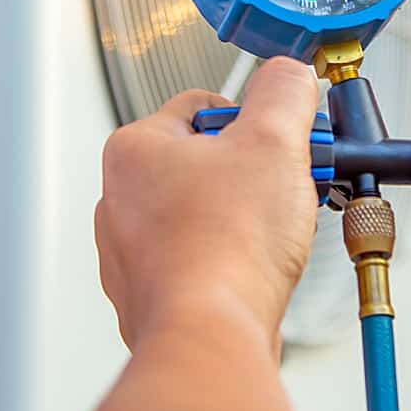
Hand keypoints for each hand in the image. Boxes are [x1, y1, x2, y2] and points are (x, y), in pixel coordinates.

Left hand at [94, 57, 320, 356]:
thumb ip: (284, 92)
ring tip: (273, 235)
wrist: (210, 336)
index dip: (254, 119)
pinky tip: (254, 271)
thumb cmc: (227, 247)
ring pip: (202, 214)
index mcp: (135, 150)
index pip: (202, 106)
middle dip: (252, 173)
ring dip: (242, 219)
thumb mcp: (274, 140)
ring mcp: (131, 252)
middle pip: (204, 162)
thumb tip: (289, 75)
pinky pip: (198, 262)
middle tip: (285, 188)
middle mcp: (120, 199)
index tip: (282, 140)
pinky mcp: (151, 295)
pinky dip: (229, 263)